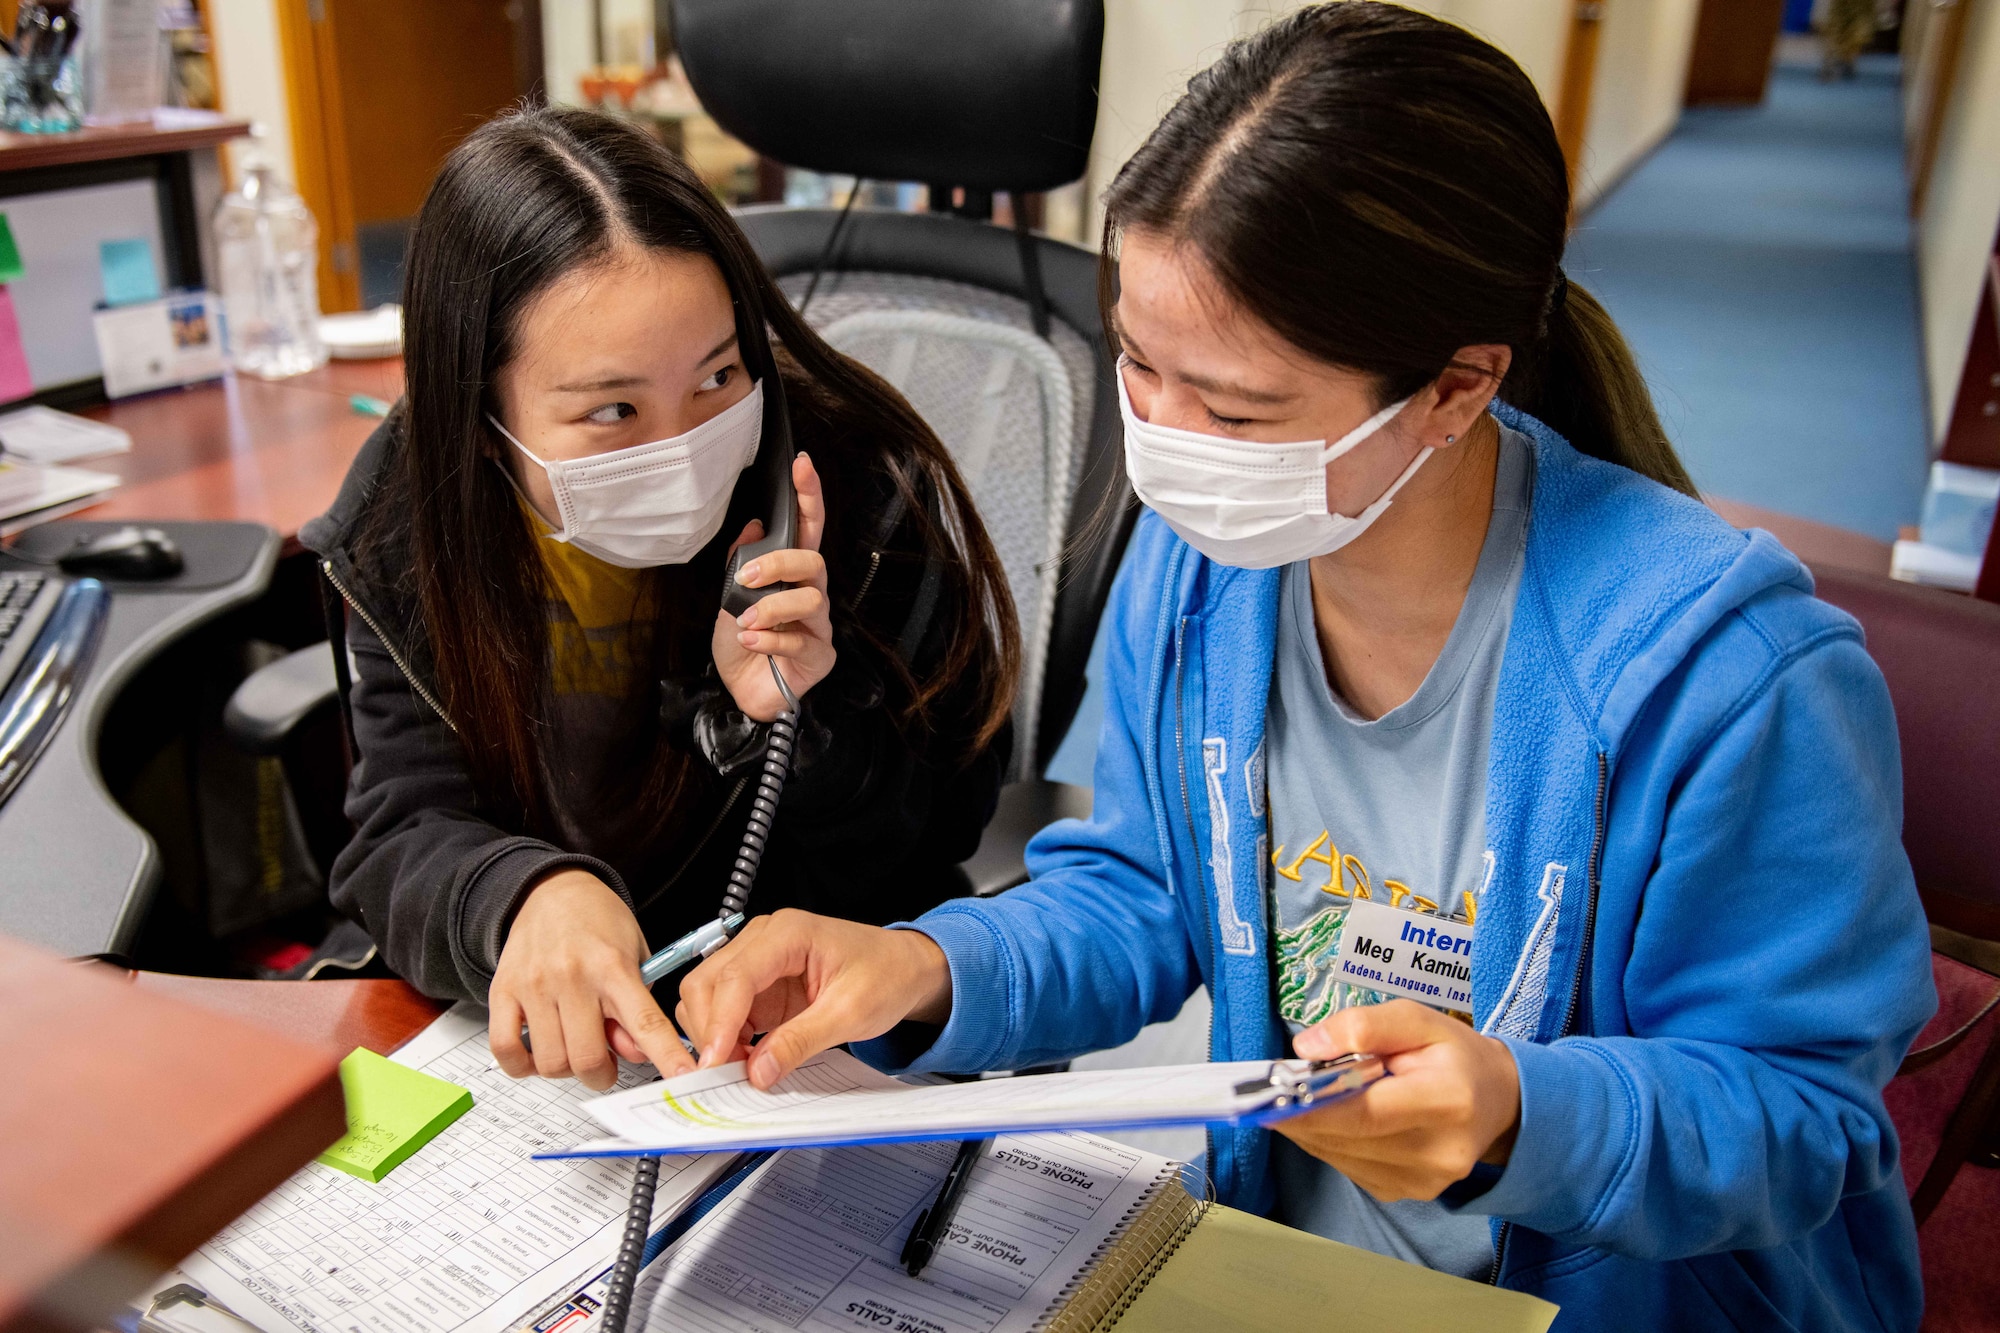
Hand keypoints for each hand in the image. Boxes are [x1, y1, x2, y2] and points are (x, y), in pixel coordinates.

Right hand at [487, 869, 696, 1089]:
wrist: (552, 889)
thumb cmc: (600, 924)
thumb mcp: (636, 955)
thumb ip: (639, 1009)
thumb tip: (636, 1055)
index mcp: (613, 967)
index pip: (646, 1022)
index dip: (667, 1055)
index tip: (685, 1078)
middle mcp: (572, 977)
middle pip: (588, 1059)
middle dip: (602, 1075)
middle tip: (605, 1063)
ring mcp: (534, 986)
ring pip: (551, 1062)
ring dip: (567, 1069)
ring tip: (573, 1046)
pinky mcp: (502, 991)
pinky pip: (506, 1051)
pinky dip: (524, 1065)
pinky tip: (539, 1052)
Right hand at [675, 908, 951, 1088]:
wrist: (904, 968)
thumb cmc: (887, 973)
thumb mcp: (851, 1012)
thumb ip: (801, 1041)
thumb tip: (758, 1070)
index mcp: (788, 933)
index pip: (735, 976)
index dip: (719, 1022)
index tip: (715, 1061)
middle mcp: (764, 941)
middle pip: (706, 982)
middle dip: (707, 1030)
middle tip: (723, 1073)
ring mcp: (757, 962)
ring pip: (705, 996)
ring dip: (711, 1035)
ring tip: (737, 1068)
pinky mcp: (758, 986)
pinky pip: (723, 1011)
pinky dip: (723, 1038)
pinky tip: (742, 1059)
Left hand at [713, 453, 834, 722]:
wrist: (738, 694)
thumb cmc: (741, 645)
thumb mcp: (730, 597)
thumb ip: (742, 561)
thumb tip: (754, 524)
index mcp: (791, 576)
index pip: (807, 529)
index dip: (808, 496)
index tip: (801, 464)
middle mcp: (811, 596)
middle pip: (814, 562)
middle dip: (781, 563)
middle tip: (748, 576)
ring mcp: (819, 627)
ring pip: (809, 600)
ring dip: (770, 607)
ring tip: (745, 621)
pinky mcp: (819, 657)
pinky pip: (798, 642)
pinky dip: (768, 640)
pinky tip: (750, 642)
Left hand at [1275, 1000, 1520, 1201]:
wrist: (1500, 1102)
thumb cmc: (1455, 1056)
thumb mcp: (1419, 1019)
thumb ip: (1365, 1025)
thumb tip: (1308, 1048)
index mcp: (1446, 1102)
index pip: (1363, 1112)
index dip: (1311, 1105)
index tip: (1271, 1093)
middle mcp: (1437, 1153)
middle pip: (1345, 1137)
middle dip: (1301, 1113)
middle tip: (1273, 1089)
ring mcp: (1422, 1182)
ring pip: (1339, 1156)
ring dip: (1311, 1128)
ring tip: (1302, 1097)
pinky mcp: (1407, 1194)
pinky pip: (1348, 1166)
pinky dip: (1330, 1142)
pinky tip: (1334, 1118)